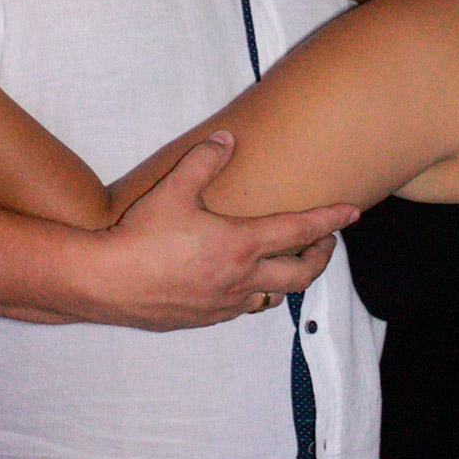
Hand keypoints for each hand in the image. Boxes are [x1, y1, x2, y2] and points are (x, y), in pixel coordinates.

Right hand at [98, 133, 357, 330]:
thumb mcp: (173, 189)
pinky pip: (242, 308)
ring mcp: (224, 304)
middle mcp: (242, 279)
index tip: (352, 214)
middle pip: (301, 274)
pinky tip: (241, 283)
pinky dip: (254, 294)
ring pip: (273, 296)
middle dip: (321, 257)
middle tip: (326, 243)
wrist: (106, 282)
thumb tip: (226, 140)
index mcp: (241, 245)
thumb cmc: (140, 236)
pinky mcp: (204, 318)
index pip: (300, 231)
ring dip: (287, 279)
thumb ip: (204, 161)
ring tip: (287, 263)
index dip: (330, 220)